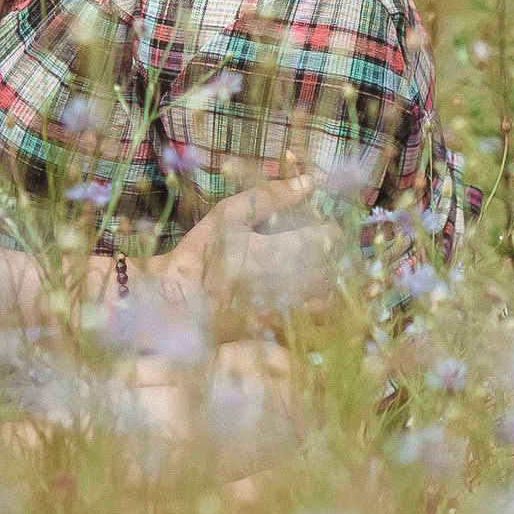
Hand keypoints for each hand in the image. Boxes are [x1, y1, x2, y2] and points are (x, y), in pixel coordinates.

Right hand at [145, 175, 341, 320]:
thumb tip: (309, 181)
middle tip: (324, 252)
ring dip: (331, 287)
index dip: (330, 231)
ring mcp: (288, 311)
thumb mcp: (230, 215)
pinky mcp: (281, 332)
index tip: (323, 229)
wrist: (179, 300)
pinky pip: (315, 326)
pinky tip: (309, 303)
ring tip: (319, 278)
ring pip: (330, 301)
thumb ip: (271, 196)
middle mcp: (291, 284)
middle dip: (334, 259)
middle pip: (335, 272)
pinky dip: (320, 313)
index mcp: (281, 250)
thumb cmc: (202, 254)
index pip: (327, 239)